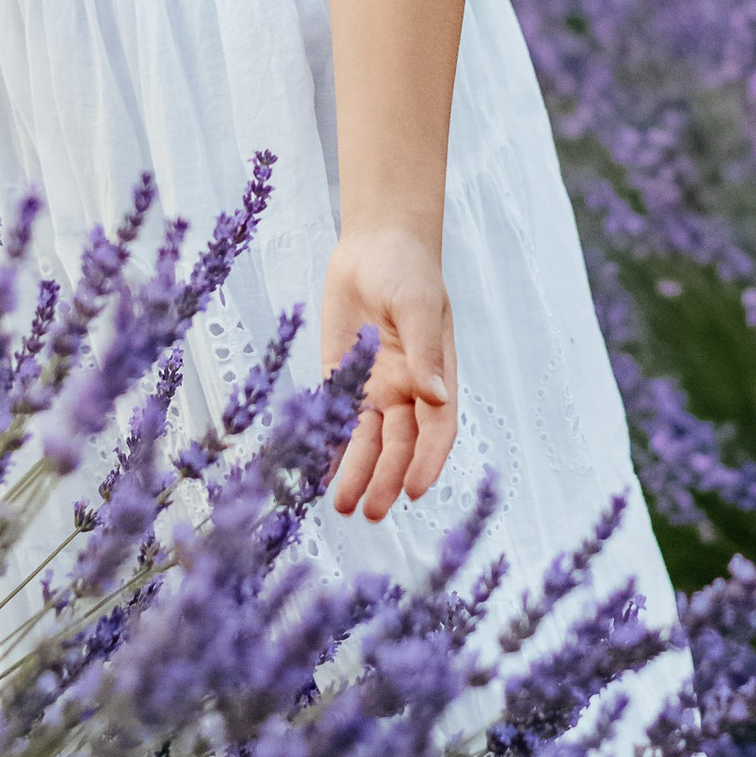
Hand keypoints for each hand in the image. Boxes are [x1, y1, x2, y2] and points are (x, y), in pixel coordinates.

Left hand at [320, 226, 457, 519]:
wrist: (375, 244)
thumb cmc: (408, 271)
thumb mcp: (418, 307)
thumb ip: (424, 353)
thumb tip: (437, 397)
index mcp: (437, 377)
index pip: (437, 430)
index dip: (427, 461)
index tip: (414, 490)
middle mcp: (407, 390)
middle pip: (398, 445)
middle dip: (386, 479)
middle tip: (371, 512)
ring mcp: (374, 387)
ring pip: (367, 441)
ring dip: (358, 473)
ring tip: (343, 506)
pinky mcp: (342, 378)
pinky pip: (336, 418)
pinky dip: (329, 445)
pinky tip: (318, 472)